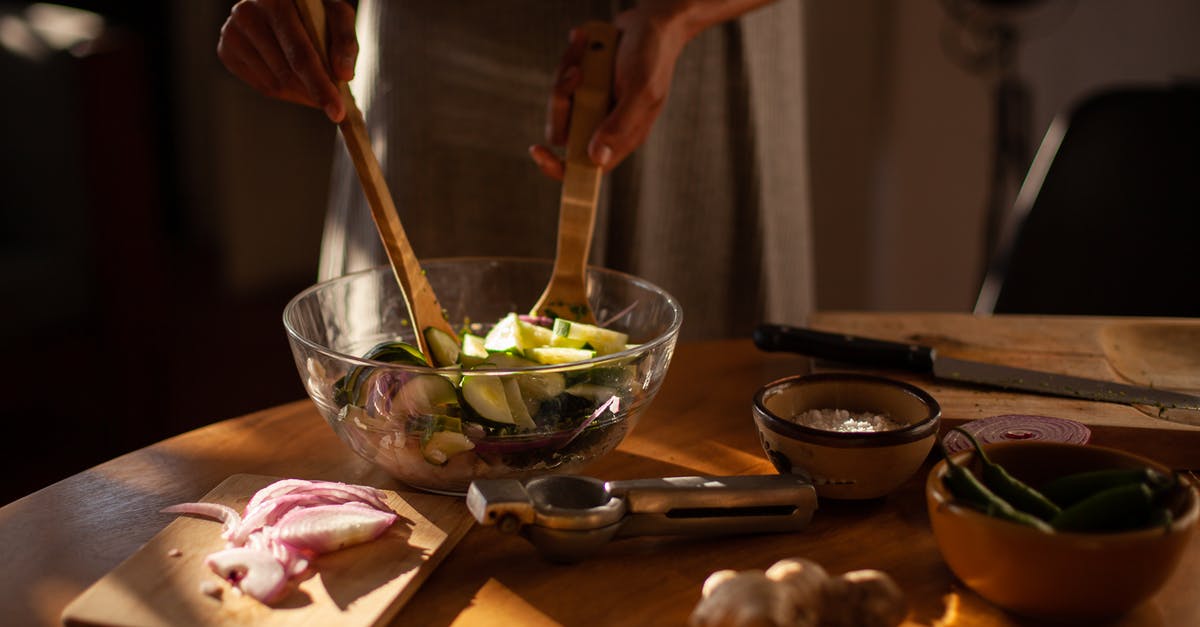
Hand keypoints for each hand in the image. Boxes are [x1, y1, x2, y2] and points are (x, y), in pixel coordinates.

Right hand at [216, 0, 358, 122]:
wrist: (279, 2)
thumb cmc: (312, 9)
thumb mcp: (336, 14)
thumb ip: (345, 40)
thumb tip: (344, 75)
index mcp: (276, 0)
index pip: (300, 53)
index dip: (320, 85)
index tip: (337, 113)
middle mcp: (247, 12)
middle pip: (286, 73)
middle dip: (314, 94)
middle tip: (335, 108)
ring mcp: (231, 32)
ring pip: (274, 84)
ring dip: (301, 93)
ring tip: (315, 85)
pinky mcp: (225, 50)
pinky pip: (262, 86)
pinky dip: (285, 91)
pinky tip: (294, 78)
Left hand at [530, 3, 692, 179]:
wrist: (650, 22)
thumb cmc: (652, 57)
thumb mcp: (640, 91)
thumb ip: (619, 125)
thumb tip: (596, 158)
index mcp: (621, 136)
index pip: (587, 167)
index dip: (561, 168)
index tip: (540, 153)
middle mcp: (604, 124)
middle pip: (563, 133)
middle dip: (561, 103)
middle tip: (576, 74)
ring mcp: (593, 105)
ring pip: (559, 106)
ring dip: (565, 74)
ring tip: (584, 49)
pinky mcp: (585, 86)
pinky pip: (562, 81)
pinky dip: (569, 59)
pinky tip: (583, 42)